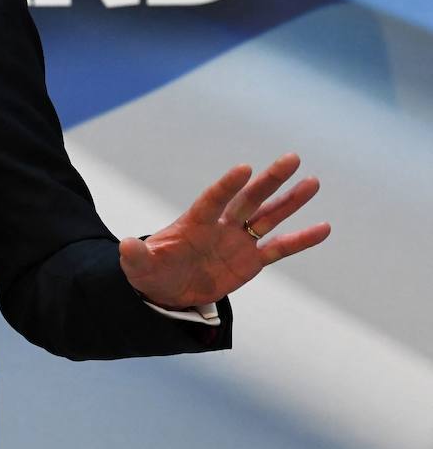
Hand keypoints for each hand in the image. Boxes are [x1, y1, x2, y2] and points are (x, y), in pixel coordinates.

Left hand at [119, 153, 330, 310]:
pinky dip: (300, 239)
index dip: (227, 186)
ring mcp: (237, 241)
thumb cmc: (151, 272)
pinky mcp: (251, 261)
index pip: (213, 200)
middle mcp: (220, 226)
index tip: (244, 168)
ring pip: (268, 217)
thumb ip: (136, 256)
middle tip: (291, 158)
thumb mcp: (139, 268)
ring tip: (312, 182)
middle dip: (269, 180)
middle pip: (248, 199)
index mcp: (194, 223)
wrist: (167, 291)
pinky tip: (324, 228)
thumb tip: (125, 246)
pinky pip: (279, 248)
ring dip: (290, 201)